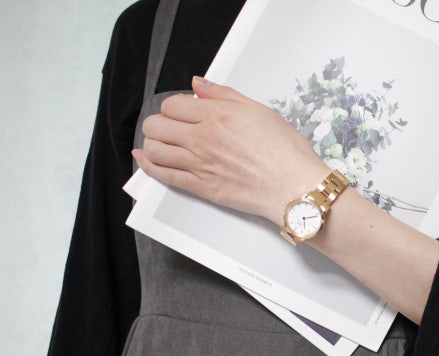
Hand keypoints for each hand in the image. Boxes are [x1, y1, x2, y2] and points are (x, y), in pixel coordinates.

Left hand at [133, 76, 329, 224]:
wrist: (293, 186)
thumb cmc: (285, 151)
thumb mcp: (259, 110)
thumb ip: (224, 95)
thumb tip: (199, 84)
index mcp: (216, 115)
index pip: (172, 105)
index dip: (175, 106)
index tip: (184, 111)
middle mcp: (202, 139)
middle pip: (156, 125)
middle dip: (159, 123)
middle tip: (170, 127)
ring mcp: (199, 164)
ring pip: (155, 149)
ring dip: (153, 143)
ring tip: (161, 143)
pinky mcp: (201, 188)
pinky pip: (164, 175)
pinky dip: (148, 166)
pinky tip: (144, 160)